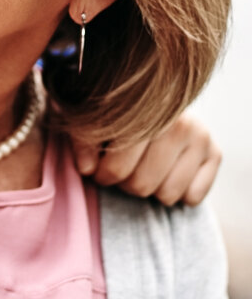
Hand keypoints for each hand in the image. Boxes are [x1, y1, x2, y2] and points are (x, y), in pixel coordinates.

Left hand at [73, 112, 220, 206]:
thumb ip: (83, 141)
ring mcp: (200, 136)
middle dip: (125, 184)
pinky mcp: (215, 153)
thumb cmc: (115, 115)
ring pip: (167, 194)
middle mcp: (177, 122)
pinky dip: (178, 192)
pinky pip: (192, 197)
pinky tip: (168, 172)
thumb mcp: (91, 121)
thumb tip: (87, 168)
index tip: (97, 169)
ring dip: (151, 189)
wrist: (151, 101)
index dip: (102, 176)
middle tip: (121, 170)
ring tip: (143, 168)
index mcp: (142, 111)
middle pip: (141, 185)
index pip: (117, 169)